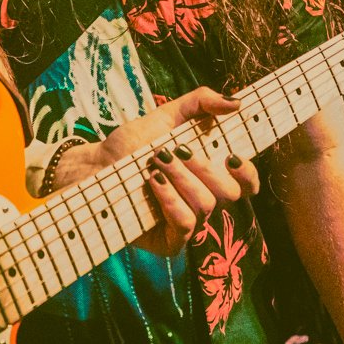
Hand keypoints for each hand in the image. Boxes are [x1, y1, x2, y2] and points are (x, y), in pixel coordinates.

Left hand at [52, 90, 258, 257]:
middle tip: (175, 150)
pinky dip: (171, 199)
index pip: (246, 184)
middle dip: (204, 167)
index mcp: (209, 175)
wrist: (96, 166)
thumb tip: (237, 102)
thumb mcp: (168, 116)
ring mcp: (188, 224)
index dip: (248, 174)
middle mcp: (203, 200)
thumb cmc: (132, 145)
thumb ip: (202, 103)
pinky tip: (153, 182)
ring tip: (156, 162)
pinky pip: (186, 224)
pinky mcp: (170, 241)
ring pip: (206, 204)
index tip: (232, 156)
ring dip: (181, 177)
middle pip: (229, 193)